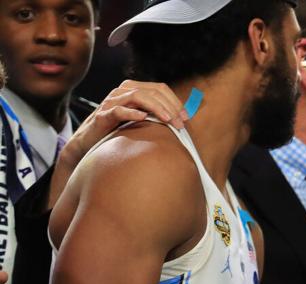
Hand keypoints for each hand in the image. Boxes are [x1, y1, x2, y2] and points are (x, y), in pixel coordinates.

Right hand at [59, 81, 185, 169]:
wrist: (88, 143)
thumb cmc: (118, 132)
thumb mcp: (140, 122)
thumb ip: (156, 117)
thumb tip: (183, 120)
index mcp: (133, 91)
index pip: (160, 88)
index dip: (175, 101)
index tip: (186, 117)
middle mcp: (122, 92)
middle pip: (151, 91)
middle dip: (170, 106)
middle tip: (181, 123)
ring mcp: (111, 102)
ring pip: (137, 96)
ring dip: (156, 108)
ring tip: (169, 120)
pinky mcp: (103, 115)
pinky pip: (118, 110)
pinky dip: (132, 113)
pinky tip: (144, 118)